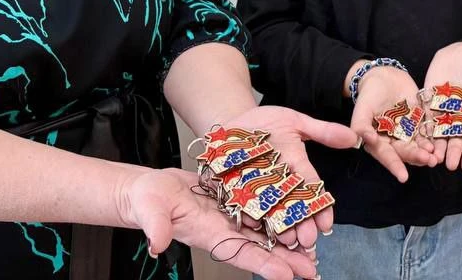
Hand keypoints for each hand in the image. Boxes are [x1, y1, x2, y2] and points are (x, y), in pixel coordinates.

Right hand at [118, 167, 321, 279]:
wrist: (152, 189)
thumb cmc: (148, 201)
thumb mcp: (151, 211)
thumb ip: (156, 228)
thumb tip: (157, 246)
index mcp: (209, 235)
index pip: (241, 253)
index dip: (264, 264)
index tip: (287, 276)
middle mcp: (225, 229)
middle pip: (261, 247)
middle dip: (286, 259)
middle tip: (312, 269)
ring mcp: (230, 216)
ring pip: (265, 230)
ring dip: (287, 240)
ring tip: (312, 250)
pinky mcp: (234, 200)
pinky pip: (260, 208)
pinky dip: (278, 214)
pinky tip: (296, 215)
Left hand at [217, 104, 357, 246]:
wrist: (232, 122)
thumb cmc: (266, 123)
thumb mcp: (295, 122)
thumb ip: (323, 132)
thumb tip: (354, 137)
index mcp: (295, 167)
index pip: (311, 189)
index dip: (319, 207)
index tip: (327, 225)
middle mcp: (278, 182)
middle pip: (291, 206)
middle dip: (300, 224)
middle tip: (307, 241)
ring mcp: (256, 187)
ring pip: (269, 209)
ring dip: (278, 226)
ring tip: (285, 241)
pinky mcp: (234, 189)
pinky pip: (240, 202)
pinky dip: (247, 214)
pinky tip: (253, 226)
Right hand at [349, 65, 436, 181]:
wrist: (384, 76)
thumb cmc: (369, 94)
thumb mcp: (362, 109)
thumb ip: (361, 126)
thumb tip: (367, 140)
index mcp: (379, 141)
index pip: (387, 156)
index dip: (395, 166)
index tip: (403, 177)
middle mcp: (394, 140)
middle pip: (406, 152)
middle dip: (417, 157)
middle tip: (428, 161)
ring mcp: (408, 131)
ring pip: (419, 145)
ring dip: (428, 152)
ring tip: (436, 156)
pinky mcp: (420, 122)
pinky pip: (428, 132)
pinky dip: (434, 138)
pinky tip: (440, 143)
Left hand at [422, 41, 461, 171]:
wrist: (460, 53)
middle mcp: (459, 117)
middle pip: (456, 139)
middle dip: (453, 153)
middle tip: (450, 165)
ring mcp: (444, 111)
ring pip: (440, 133)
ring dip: (438, 147)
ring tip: (435, 160)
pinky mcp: (430, 102)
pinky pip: (426, 119)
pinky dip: (424, 131)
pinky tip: (422, 143)